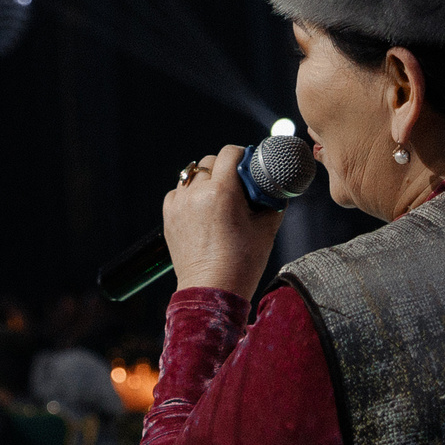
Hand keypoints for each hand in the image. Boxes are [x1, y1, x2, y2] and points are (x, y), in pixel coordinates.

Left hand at [162, 145, 283, 300]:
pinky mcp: (169, 217)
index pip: (230, 153)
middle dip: (225, 167)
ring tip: (218, 197)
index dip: (242, 154)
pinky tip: (201, 208)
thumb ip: (272, 203)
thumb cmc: (242, 264)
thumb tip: (275, 189)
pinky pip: (177, 193)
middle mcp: (196, 193)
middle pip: (210, 162)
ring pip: (192, 175)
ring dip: (205, 180)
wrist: (213, 291)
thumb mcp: (267, 230)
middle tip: (238, 183)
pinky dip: (188, 195)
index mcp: (222, 192)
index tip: (249, 163)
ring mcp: (179, 205)